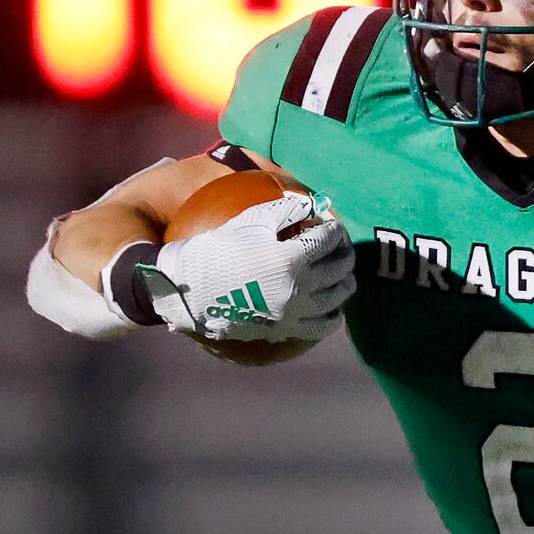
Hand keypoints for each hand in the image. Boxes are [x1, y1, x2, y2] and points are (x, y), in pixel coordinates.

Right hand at [142, 192, 352, 341]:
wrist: (188, 289)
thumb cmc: (217, 249)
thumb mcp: (251, 221)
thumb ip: (286, 210)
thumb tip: (313, 204)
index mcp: (292, 259)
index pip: (329, 239)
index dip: (334, 229)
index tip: (331, 225)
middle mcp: (300, 288)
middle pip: (340, 267)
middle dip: (344, 252)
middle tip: (341, 246)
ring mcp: (295, 313)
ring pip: (338, 296)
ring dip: (345, 280)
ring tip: (341, 272)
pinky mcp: (287, 330)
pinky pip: (324, 325)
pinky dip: (334, 313)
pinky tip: (332, 304)